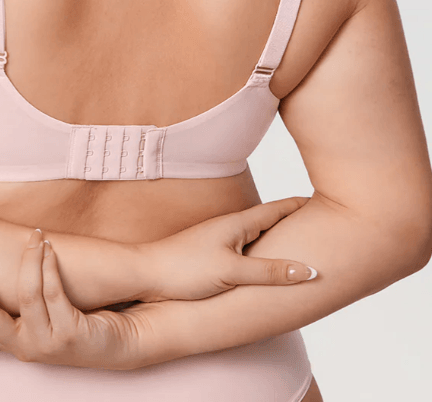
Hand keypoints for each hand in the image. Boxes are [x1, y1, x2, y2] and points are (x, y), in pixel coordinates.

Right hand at [0, 228, 142, 369]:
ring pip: (25, 297)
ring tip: (31, 234)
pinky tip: (48, 247)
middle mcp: (22, 347)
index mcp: (9, 342)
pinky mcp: (71, 334)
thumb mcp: (37, 311)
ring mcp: (46, 343)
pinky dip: (49, 267)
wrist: (119, 342)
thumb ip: (13, 296)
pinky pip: (53, 293)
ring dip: (26, 260)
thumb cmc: (73, 318)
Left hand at [138, 196, 317, 301]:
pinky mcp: (213, 254)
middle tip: (323, 217)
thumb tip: (310, 271)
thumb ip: (271, 272)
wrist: (145, 275)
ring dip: (281, 234)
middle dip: (297, 219)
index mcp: (238, 223)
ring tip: (302, 236)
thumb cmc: (184, 270)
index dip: (303, 205)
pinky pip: (248, 248)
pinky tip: (266, 259)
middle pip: (272, 219)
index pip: (279, 208)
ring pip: (259, 234)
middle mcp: (231, 226)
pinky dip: (265, 250)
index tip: (328, 198)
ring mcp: (221, 239)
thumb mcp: (232, 272)